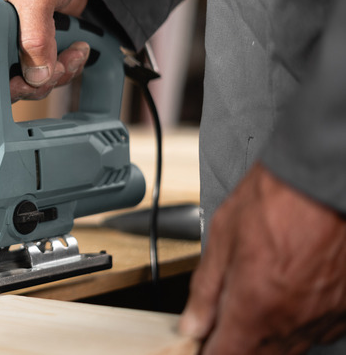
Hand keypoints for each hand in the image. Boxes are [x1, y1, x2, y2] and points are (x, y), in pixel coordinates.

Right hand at [0, 0, 91, 101]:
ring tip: (73, 53)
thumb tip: (37, 74)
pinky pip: (50, 73)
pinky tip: (76, 50)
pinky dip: (67, 67)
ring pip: (34, 81)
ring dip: (59, 73)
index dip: (3, 82)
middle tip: (56, 67)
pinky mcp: (40, 50)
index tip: (24, 82)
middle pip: (10, 81)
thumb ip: (35, 35)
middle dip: (39, 81)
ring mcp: (20, 47)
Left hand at [179, 163, 345, 353]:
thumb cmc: (275, 198)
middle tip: (223, 324)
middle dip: (238, 347)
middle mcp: (292, 319)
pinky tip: (286, 302)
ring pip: (291, 348)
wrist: (322, 178)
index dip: (208, 351)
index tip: (201, 342)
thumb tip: (193, 322)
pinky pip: (319, 332)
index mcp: (255, 305)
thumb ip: (205, 289)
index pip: (226, 354)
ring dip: (267, 339)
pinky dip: (298, 325)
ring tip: (255, 305)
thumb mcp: (221, 238)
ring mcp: (324, 315)